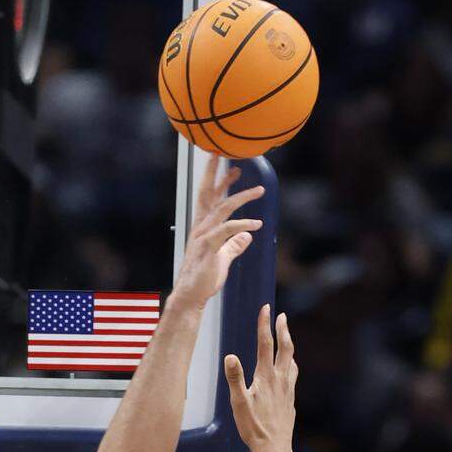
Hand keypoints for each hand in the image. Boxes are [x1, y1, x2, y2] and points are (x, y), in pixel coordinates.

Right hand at [172, 155, 264, 311]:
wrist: (191, 296)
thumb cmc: (204, 279)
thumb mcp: (223, 259)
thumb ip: (234, 246)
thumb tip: (247, 237)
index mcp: (202, 227)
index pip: (210, 198)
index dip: (220, 181)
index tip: (232, 168)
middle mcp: (201, 226)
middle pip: (209, 193)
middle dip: (217, 172)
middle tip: (229, 155)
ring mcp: (203, 235)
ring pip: (223, 208)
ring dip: (242, 196)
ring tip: (260, 190)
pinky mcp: (208, 246)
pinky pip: (227, 230)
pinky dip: (243, 224)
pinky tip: (257, 224)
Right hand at [224, 305, 296, 451]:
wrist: (274, 448)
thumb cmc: (254, 427)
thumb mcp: (239, 403)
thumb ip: (235, 378)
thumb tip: (230, 357)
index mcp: (266, 377)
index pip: (265, 344)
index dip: (264, 325)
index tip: (266, 308)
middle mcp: (280, 380)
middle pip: (285, 348)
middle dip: (282, 330)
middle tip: (281, 317)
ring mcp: (287, 390)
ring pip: (291, 361)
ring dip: (289, 347)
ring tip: (287, 338)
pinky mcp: (290, 400)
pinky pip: (292, 376)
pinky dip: (290, 365)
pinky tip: (288, 370)